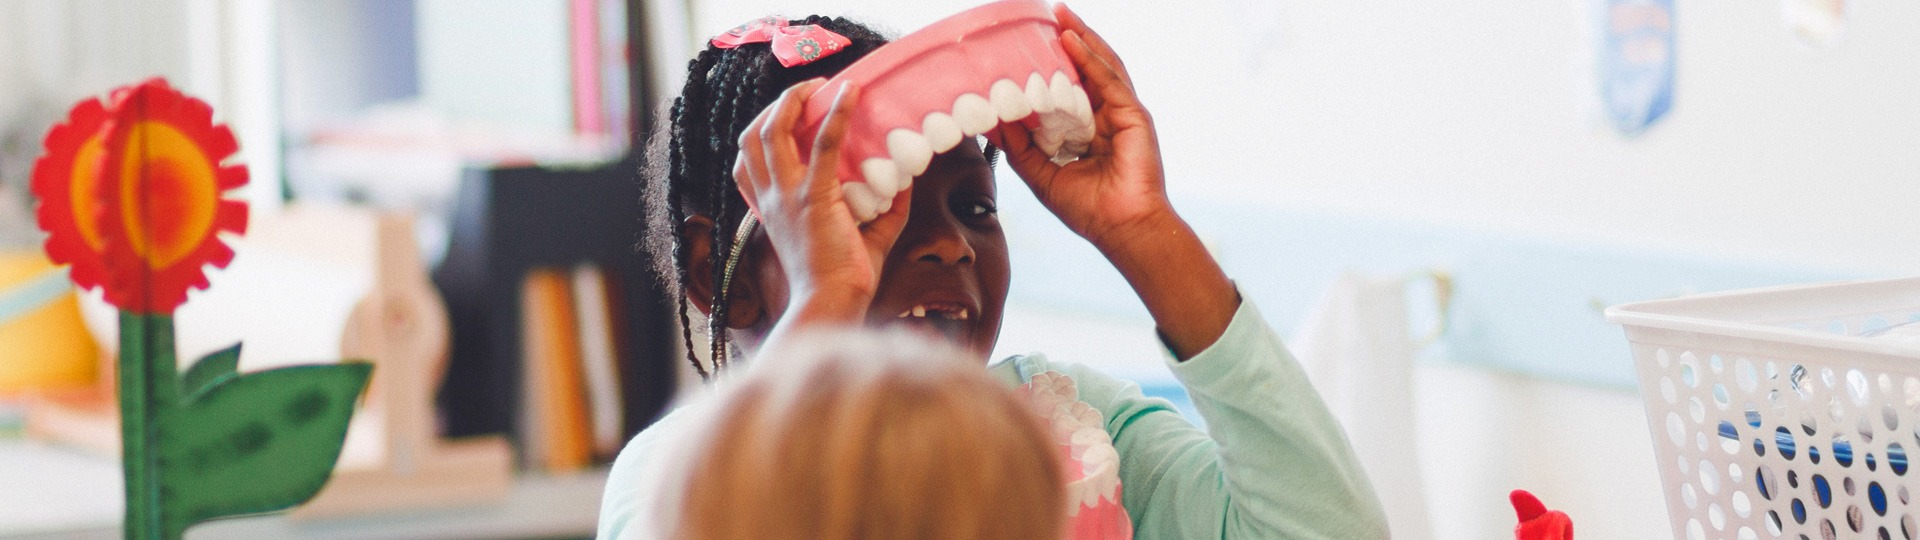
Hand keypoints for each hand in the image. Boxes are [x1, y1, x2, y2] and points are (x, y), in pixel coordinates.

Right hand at [734, 79, 909, 323]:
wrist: (833, 305)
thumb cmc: (844, 280)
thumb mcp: (863, 238)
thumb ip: (884, 209)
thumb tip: (908, 180)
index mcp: (772, 210)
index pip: (746, 161)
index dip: (760, 131)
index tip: (787, 115)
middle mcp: (772, 199)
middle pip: (752, 136)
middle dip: (776, 106)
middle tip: (809, 92)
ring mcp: (789, 196)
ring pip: (772, 130)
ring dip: (794, 100)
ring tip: (821, 86)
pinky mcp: (814, 197)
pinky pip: (822, 143)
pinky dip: (837, 113)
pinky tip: (852, 92)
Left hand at [992, 2, 1173, 253]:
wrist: (1121, 229)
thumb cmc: (1089, 210)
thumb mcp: (1042, 175)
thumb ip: (1020, 148)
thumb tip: (994, 120)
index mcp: (1087, 131)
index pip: (1069, 89)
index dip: (1052, 66)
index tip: (1029, 46)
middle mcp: (1106, 118)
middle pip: (1087, 70)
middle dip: (1069, 41)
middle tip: (1047, 16)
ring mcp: (1122, 114)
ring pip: (1101, 67)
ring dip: (1082, 38)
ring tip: (1061, 15)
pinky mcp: (1134, 116)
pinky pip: (1110, 80)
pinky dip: (1091, 58)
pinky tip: (1073, 40)